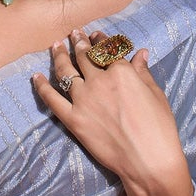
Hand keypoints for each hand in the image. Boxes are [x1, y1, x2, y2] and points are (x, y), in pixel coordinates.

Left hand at [32, 28, 188, 195]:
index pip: (107, 49)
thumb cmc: (159, 129)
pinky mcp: (73, 120)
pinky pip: (52, 99)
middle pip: (84, 56)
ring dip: (59, 56)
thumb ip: (143, 73)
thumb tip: (140, 54)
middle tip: (73, 34)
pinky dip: (42, 86)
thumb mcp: (156, 95)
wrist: (147, 161)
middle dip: (78, 42)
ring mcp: (83, 100)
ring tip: (56, 46)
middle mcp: (99, 81)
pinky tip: (36, 76)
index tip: (95, 34)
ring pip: (66, 71)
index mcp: (121, 72)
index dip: (100, 39)